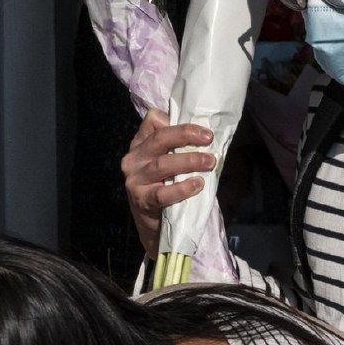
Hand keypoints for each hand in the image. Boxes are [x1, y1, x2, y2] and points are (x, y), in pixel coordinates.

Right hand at [122, 111, 216, 245]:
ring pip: (162, 164)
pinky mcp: (141, 200)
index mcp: (140, 144)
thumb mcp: (168, 161)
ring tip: (209, 162)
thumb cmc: (166, 185)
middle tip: (209, 139)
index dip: (179, 123)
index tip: (204, 130)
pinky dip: (182, 188)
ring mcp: (135, 179)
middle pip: (159, 139)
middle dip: (185, 135)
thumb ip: (178, 146)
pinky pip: (162, 193)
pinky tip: (197, 184)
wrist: (153, 222)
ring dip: (189, 161)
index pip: (153, 122)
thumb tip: (203, 134)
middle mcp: (134, 158)